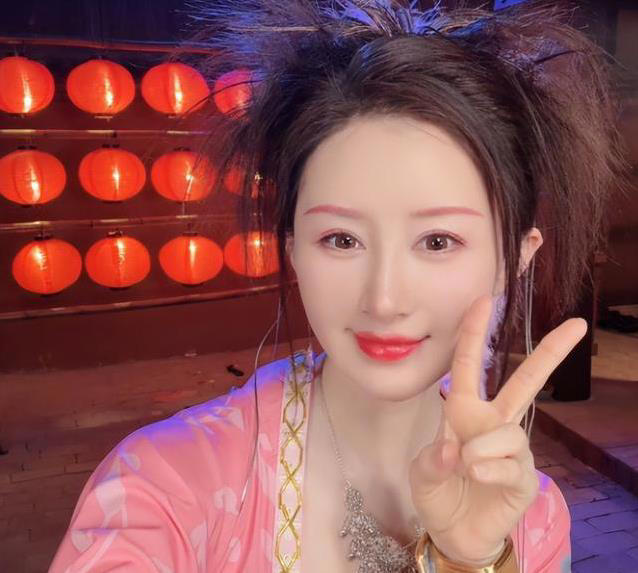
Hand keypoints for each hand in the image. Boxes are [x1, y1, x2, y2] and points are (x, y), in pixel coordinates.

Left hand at [408, 295, 585, 565]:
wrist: (453, 532)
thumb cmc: (437, 492)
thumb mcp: (422, 472)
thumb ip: (433, 459)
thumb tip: (458, 451)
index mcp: (465, 412)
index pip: (470, 365)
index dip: (474, 333)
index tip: (485, 300)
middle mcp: (494, 423)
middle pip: (526, 382)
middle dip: (550, 353)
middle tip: (577, 324)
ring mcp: (512, 449)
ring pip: (507, 433)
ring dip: (480, 451)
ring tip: (465, 469)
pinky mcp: (524, 476)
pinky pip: (511, 464)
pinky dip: (488, 473)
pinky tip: (478, 480)